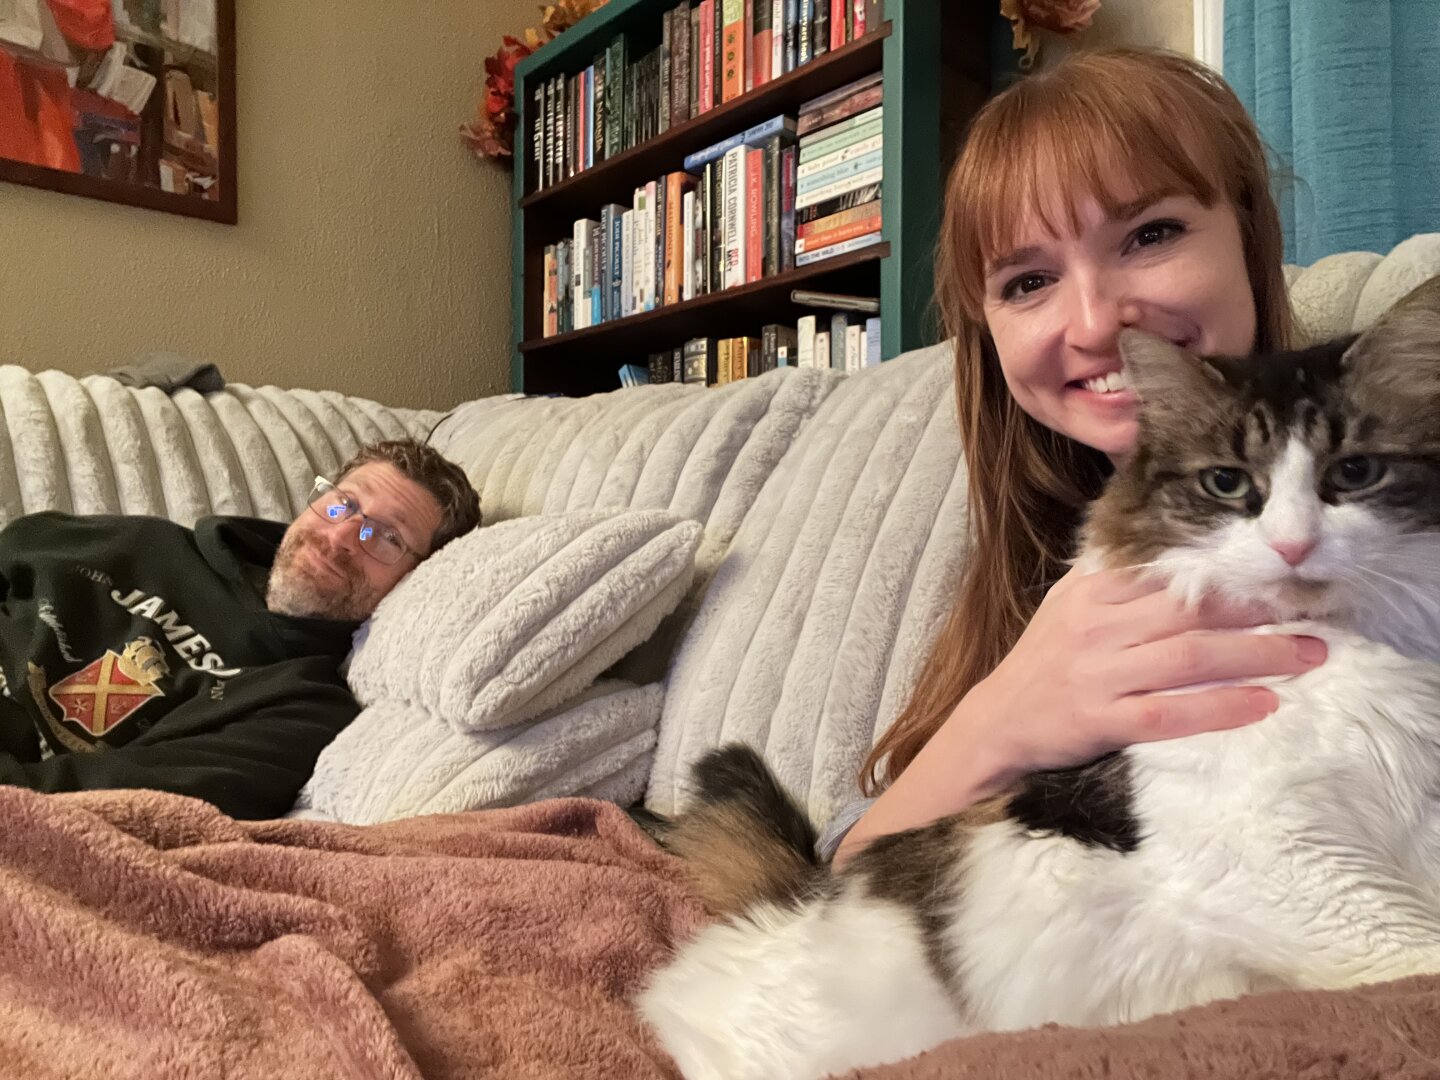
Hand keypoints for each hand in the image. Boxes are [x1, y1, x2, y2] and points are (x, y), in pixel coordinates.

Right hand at [968, 565, 1325, 774]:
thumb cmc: (1043, 664)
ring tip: (1306, 656)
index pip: (1168, 572)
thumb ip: (1117, 581)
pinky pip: (1170, 712)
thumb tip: (1179, 557)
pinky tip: (1263, 704)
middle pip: (1190, 610)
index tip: (1279, 576)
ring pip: (1189, 657)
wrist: (995, 723)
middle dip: (1258, 612)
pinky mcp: (1100, 720)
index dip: (1229, 573)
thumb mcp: (1069, 606)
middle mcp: (1096, 626)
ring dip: (1256, 656)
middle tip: (1312, 615)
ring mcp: (1097, 674)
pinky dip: (1221, 708)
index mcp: (1091, 591)